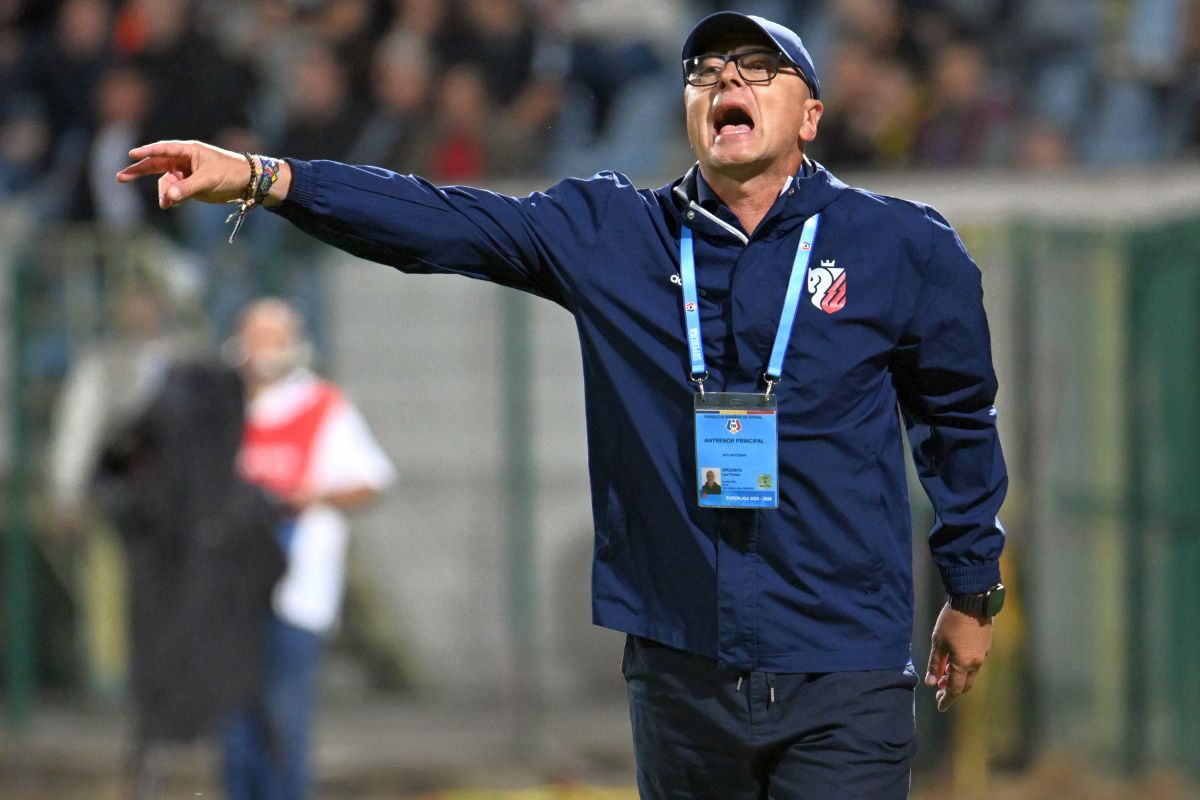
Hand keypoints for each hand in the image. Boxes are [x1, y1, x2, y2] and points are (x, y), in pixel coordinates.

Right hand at [115, 140, 288, 208]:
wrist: (247, 183)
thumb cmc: (229, 173)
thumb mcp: (208, 180)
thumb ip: (187, 188)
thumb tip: (168, 197)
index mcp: (188, 151)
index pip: (163, 149)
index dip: (146, 152)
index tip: (132, 154)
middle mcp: (183, 160)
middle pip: (156, 165)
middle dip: (139, 171)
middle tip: (120, 177)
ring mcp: (185, 174)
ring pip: (165, 183)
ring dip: (162, 193)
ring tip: (166, 204)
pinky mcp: (189, 186)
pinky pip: (174, 192)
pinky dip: (171, 198)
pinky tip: (171, 204)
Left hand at [924, 601, 991, 711]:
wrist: (972, 601)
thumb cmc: (951, 621)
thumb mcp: (938, 642)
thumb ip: (935, 663)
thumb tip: (931, 683)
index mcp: (963, 663)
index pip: (954, 689)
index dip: (946, 699)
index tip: (940, 707)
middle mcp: (976, 663)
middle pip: (964, 685)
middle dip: (951, 690)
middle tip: (938, 690)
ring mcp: (983, 655)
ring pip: (970, 674)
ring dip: (957, 678)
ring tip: (942, 673)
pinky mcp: (985, 647)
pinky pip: (974, 664)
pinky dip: (964, 668)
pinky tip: (953, 661)